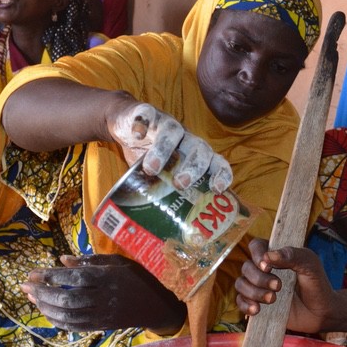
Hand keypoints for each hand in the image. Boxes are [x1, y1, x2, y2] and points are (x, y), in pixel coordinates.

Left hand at [20, 254, 186, 333]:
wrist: (158, 305)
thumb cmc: (138, 277)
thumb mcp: (119, 261)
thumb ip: (90, 260)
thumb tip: (61, 259)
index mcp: (109, 277)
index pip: (75, 276)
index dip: (52, 276)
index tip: (33, 273)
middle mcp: (105, 297)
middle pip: (68, 298)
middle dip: (43, 293)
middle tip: (25, 286)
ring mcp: (104, 314)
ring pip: (69, 315)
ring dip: (46, 308)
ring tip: (32, 298)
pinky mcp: (102, 326)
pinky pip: (76, 326)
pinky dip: (58, 321)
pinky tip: (47, 313)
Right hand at [106, 102, 231, 191]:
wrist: (125, 124)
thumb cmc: (148, 157)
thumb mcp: (159, 176)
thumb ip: (164, 194)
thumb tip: (165, 232)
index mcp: (195, 155)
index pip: (217, 163)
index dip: (221, 174)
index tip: (217, 189)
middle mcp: (186, 139)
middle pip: (200, 149)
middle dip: (193, 167)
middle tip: (180, 184)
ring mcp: (167, 124)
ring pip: (173, 132)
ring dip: (164, 149)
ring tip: (151, 168)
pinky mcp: (147, 113)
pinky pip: (147, 114)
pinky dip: (142, 124)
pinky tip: (137, 135)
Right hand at [234, 239, 339, 333]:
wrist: (321, 312)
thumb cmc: (317, 284)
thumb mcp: (310, 265)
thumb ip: (292, 256)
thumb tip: (268, 256)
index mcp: (275, 254)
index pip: (256, 246)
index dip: (257, 255)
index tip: (267, 266)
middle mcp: (264, 269)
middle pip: (246, 267)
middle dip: (259, 278)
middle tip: (278, 287)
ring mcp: (259, 286)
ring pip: (241, 284)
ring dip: (253, 292)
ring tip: (273, 299)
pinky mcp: (257, 303)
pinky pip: (241, 301)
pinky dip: (245, 305)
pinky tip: (257, 310)